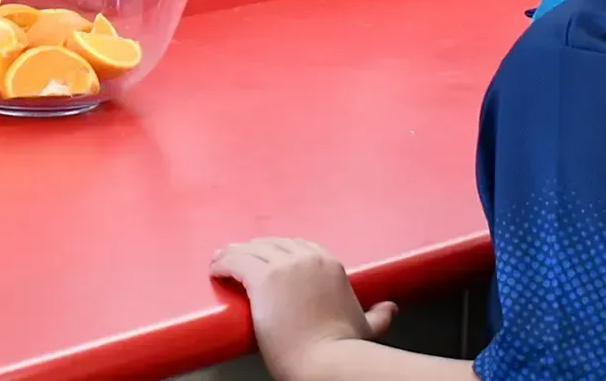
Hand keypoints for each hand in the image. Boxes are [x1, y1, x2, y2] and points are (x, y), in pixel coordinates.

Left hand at [211, 238, 395, 379]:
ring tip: (221, 261)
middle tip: (239, 258)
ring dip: (233, 253)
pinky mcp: (262, 279)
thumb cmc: (343, 350)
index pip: (297, 246)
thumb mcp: (364, 327)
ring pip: (250, 249)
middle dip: (254, 249)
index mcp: (329, 264)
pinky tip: (216, 269)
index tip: (266, 258)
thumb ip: (377, 316)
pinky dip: (223, 263)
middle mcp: (307, 258)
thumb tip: (390, 309)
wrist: (326, 362)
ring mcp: (284, 266)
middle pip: (272, 243)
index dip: (278, 250)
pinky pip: (235, 261)